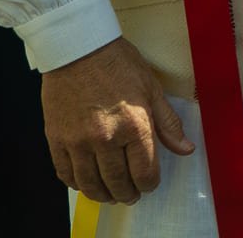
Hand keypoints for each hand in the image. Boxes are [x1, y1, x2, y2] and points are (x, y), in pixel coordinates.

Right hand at [40, 37, 192, 204]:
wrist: (78, 47)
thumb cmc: (117, 63)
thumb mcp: (152, 89)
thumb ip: (168, 123)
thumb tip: (185, 148)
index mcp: (133, 125)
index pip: (144, 172)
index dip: (149, 184)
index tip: (149, 183)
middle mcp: (105, 138)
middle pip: (117, 182)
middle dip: (128, 193)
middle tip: (131, 194)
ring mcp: (77, 141)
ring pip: (90, 183)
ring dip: (102, 194)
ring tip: (110, 194)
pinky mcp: (56, 138)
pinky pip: (65, 173)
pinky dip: (76, 183)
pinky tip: (85, 181)